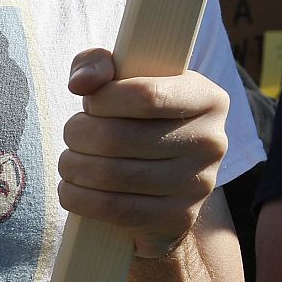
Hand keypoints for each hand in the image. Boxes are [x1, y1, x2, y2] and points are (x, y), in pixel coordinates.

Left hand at [61, 47, 228, 257]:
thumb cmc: (138, 122)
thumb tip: (81, 82)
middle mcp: (212, 141)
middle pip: (119, 137)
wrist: (164, 187)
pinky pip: (113, 209)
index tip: (90, 103)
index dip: (103, 99)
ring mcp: (198, 184)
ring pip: (112, 174)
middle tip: (72, 134)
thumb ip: (98, 64)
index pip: (146, 95)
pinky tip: (71, 188)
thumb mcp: (123, 82)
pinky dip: (78, 197)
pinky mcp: (178, 218)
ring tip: (69, 160)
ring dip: (73, 166)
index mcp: (208, 98)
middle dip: (79, 134)